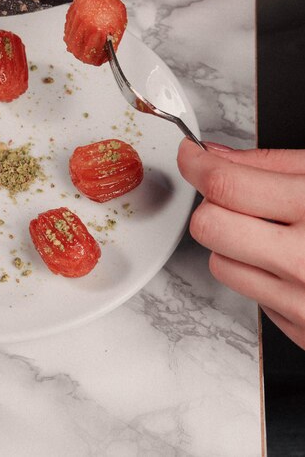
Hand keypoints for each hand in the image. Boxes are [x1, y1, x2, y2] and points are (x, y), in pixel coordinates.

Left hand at [177, 138, 304, 349]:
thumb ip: (275, 165)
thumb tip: (219, 155)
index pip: (226, 185)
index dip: (197, 163)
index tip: (191, 155)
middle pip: (209, 227)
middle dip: (212, 203)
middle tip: (231, 192)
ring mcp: (303, 303)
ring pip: (220, 263)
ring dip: (232, 241)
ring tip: (270, 230)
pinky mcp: (302, 330)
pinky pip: (251, 293)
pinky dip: (258, 272)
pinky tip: (290, 260)